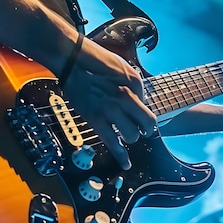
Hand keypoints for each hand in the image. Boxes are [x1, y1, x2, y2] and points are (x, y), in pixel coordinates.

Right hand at [64, 38, 156, 169]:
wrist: (72, 60)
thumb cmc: (96, 61)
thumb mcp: (125, 68)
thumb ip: (135, 87)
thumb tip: (140, 104)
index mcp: (134, 85)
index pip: (150, 109)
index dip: (149, 118)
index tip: (146, 123)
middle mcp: (126, 98)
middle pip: (146, 125)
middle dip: (144, 129)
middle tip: (139, 129)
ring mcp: (111, 110)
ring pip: (131, 135)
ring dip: (130, 136)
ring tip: (125, 133)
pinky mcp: (96, 119)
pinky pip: (112, 142)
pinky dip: (120, 155)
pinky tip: (126, 162)